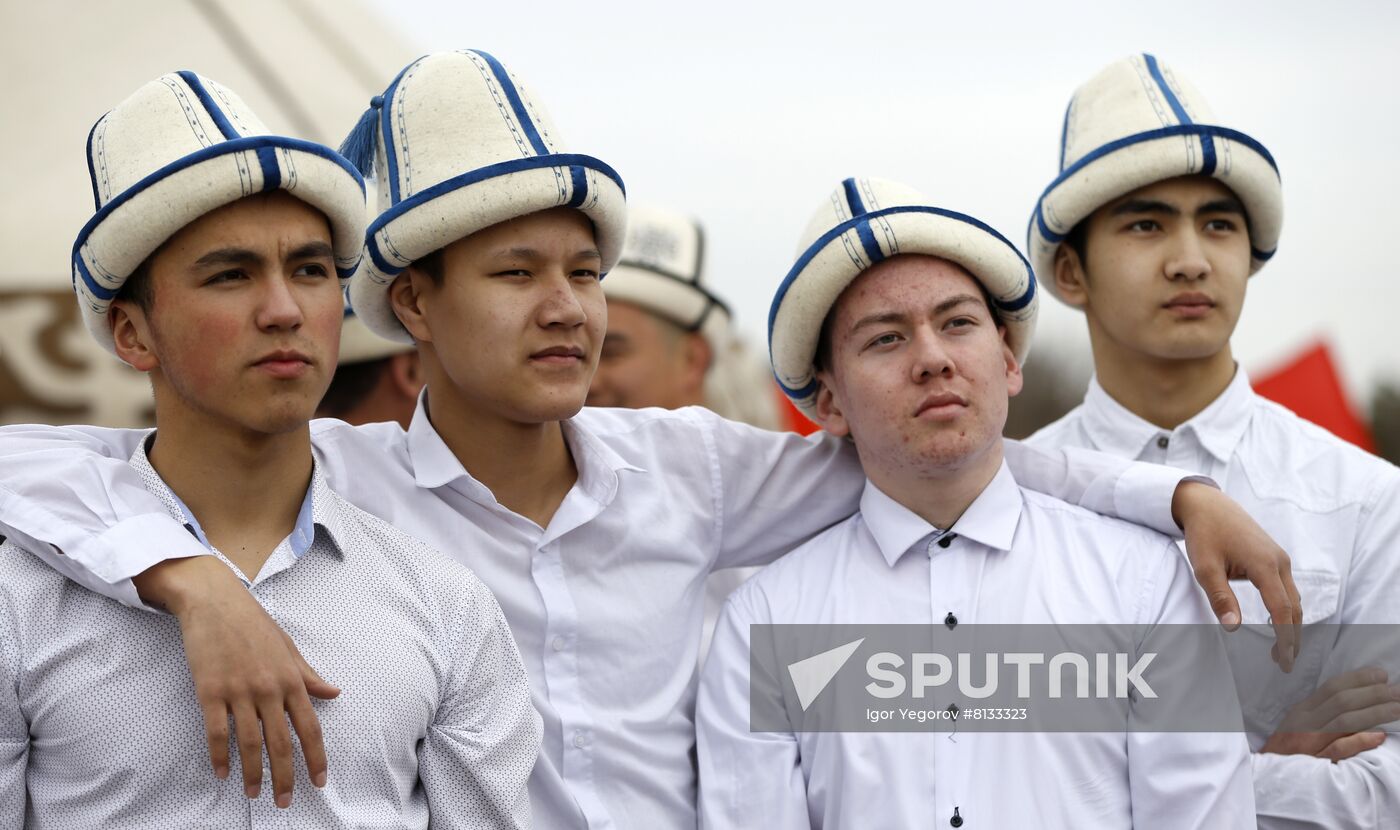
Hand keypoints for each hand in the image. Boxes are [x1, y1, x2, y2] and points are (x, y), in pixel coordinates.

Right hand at [134, 555, 339, 807]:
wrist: (215, 601)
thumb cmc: (253, 624)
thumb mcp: (288, 647)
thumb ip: (308, 675)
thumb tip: (334, 692)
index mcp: (292, 679)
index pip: (310, 726)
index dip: (316, 757)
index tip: (319, 781)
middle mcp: (269, 688)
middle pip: (282, 742)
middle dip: (286, 776)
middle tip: (285, 801)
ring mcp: (239, 691)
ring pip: (249, 743)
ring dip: (253, 773)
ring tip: (255, 794)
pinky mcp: (210, 691)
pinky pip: (217, 732)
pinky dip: (219, 756)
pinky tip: (222, 773)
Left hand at [1171, 481, 1302, 670]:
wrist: (1208, 505)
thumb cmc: (1204, 534)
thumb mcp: (1205, 567)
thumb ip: (1220, 598)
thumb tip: (1233, 628)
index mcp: (1264, 564)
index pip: (1282, 609)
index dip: (1286, 637)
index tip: (1284, 660)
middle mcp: (1279, 562)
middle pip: (1294, 607)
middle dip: (1293, 637)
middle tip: (1284, 663)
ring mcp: (1280, 559)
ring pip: (1293, 599)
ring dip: (1291, 625)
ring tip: (1280, 650)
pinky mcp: (1275, 558)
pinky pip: (1287, 589)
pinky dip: (1286, 609)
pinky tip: (1278, 624)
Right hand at [1260, 668, 1399, 760]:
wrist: (1267, 777)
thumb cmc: (1285, 750)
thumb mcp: (1296, 724)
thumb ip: (1319, 712)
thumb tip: (1353, 701)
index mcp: (1303, 710)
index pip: (1332, 688)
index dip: (1358, 679)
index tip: (1381, 675)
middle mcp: (1306, 722)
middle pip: (1342, 702)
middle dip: (1373, 694)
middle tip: (1397, 690)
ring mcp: (1311, 742)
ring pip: (1345, 722)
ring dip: (1374, 713)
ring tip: (1398, 708)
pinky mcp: (1315, 761)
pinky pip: (1339, 749)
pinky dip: (1359, 741)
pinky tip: (1380, 736)